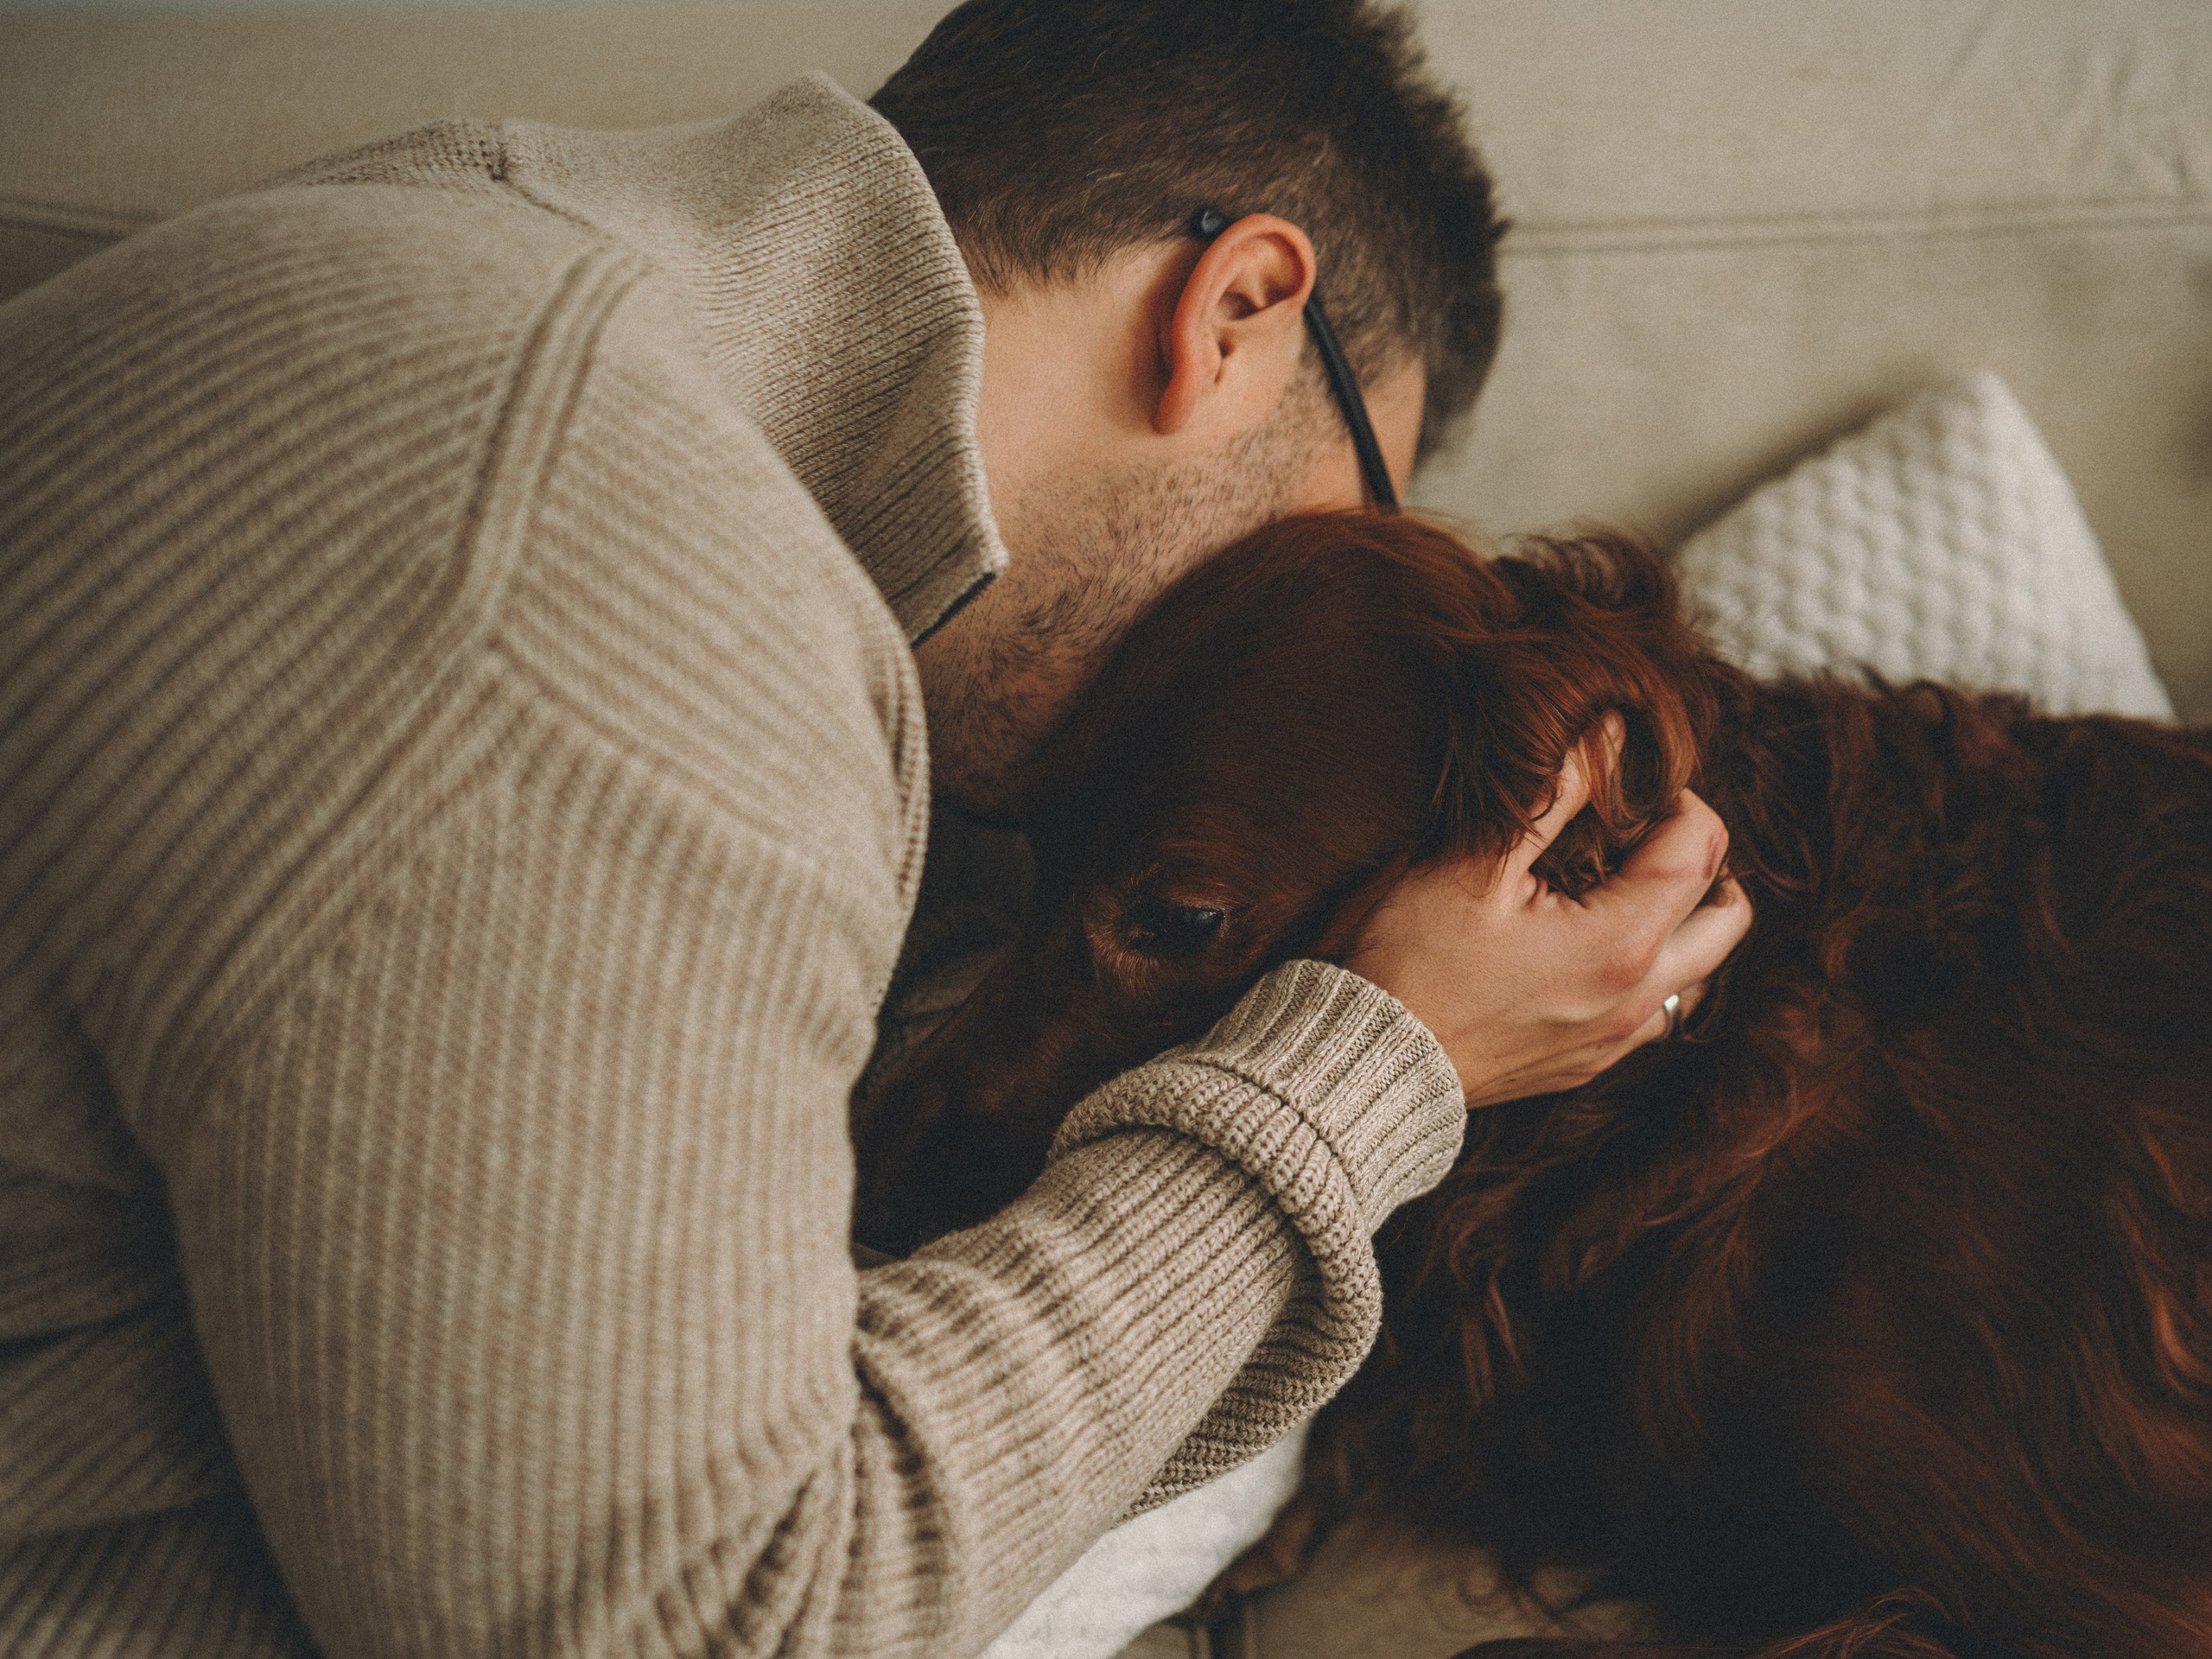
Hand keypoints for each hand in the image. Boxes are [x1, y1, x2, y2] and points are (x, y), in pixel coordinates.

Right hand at [1345, 725, 1752, 1107]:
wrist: (1372, 1063)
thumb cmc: (1413, 961)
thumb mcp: (1473, 864)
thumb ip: (1553, 795)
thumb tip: (1609, 735)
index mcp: (1620, 943)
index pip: (1701, 851)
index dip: (1682, 803)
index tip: (1635, 786)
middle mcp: (1636, 998)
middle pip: (1729, 918)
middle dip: (1706, 862)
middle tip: (1651, 832)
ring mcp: (1616, 1039)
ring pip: (1699, 972)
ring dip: (1684, 921)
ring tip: (1628, 887)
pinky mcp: (1589, 1064)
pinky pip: (1655, 1012)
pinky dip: (1650, 969)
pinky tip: (1597, 946)